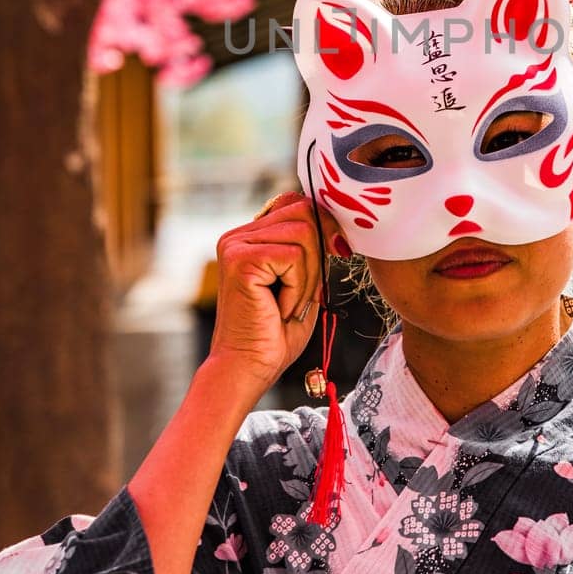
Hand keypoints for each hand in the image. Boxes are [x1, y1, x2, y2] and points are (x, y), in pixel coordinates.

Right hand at [209, 190, 343, 398]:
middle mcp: (237, 235)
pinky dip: (298, 287)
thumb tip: (336, 225)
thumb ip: (313, 251)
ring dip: (309, 276)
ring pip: (303, 234)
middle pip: (303, 212)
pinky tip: (281, 309)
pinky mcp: (240, 260)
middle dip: (319, 253)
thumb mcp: (303, 283)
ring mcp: (236, 245)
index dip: (322, 225)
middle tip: (306, 294)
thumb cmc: (275, 334)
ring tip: (290, 304)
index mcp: (249, 237)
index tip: (337, 253)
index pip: (295, 203)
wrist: (248, 369)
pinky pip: (294, 257)